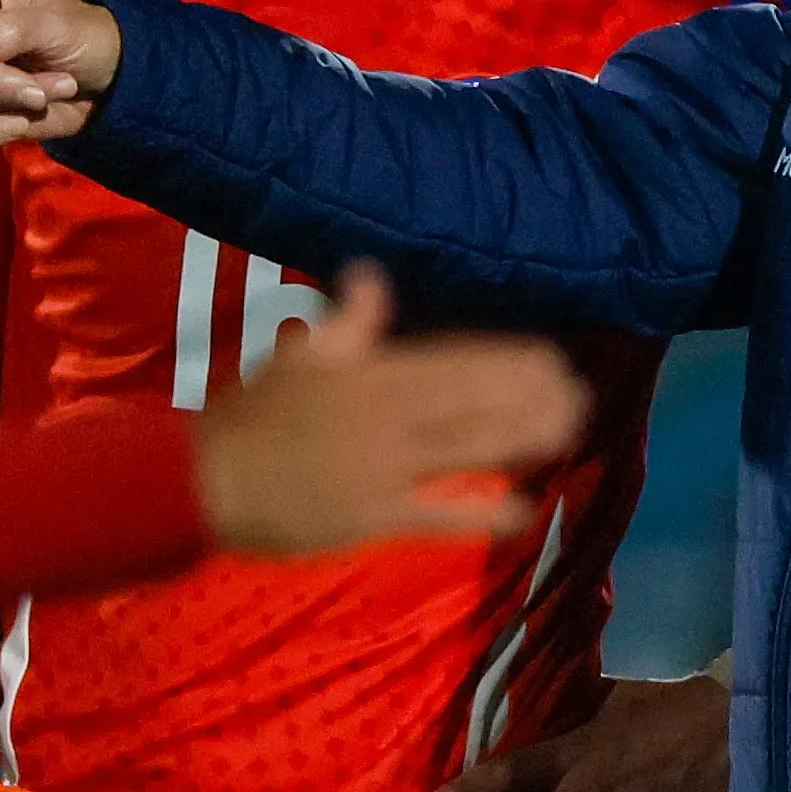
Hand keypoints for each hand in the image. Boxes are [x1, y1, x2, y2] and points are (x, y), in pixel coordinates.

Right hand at [193, 265, 585, 554]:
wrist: (210, 480)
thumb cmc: (253, 415)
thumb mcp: (298, 358)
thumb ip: (347, 322)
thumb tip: (370, 274)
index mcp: (374, 376)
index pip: (457, 361)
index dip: (508, 361)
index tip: (551, 357)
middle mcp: (389, 419)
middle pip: (476, 404)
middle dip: (531, 398)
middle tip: (580, 393)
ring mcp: (386, 471)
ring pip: (468, 450)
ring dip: (522, 439)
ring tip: (568, 430)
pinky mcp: (376, 517)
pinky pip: (438, 516)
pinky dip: (482, 513)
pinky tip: (524, 509)